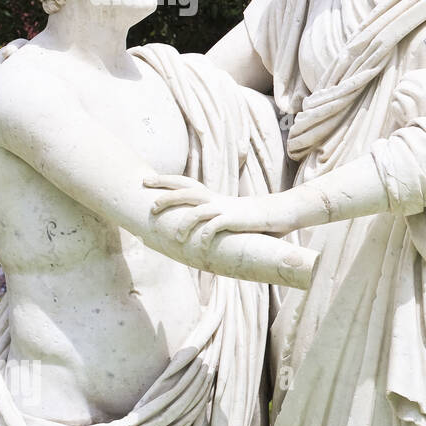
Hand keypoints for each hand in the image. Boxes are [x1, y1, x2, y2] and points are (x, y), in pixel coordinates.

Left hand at [146, 175, 295, 247]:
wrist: (279, 213)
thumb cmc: (253, 218)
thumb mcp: (229, 215)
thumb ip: (211, 219)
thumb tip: (194, 230)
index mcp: (213, 196)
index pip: (185, 183)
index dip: (165, 181)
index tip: (146, 180)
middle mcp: (216, 199)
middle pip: (186, 191)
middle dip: (167, 196)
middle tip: (151, 206)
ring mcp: (225, 209)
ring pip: (197, 209)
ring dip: (183, 223)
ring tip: (176, 236)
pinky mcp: (235, 220)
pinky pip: (215, 226)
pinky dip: (206, 235)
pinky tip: (202, 245)